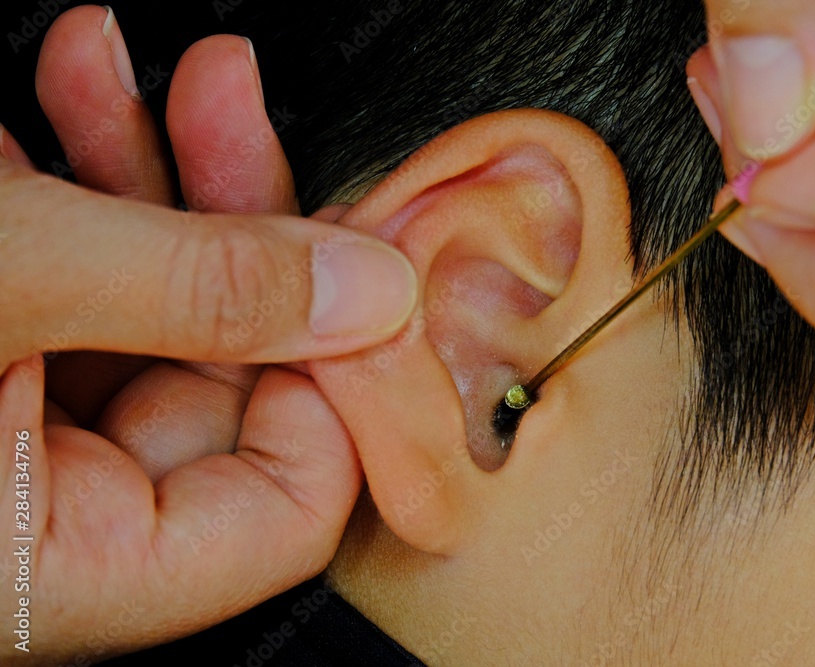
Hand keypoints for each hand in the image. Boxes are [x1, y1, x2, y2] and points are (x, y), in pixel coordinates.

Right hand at [0, 6, 412, 661]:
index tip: (352, 268)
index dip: (339, 384)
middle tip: (224, 99)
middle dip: (236, 224)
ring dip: (151, 178)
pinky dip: (77, 189)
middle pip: (226, 382)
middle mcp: (32, 527)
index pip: (285, 509)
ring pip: (151, 319)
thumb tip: (374, 293)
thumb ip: (199, 288)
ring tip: (129, 61)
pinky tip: (64, 94)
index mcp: (47, 570)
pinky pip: (71, 292)